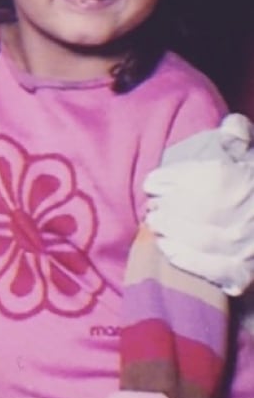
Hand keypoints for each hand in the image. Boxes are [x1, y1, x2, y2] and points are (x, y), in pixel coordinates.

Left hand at [145, 114, 253, 295]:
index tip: (152, 183)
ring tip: (156, 223)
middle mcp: (239, 213)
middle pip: (191, 209)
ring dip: (170, 230)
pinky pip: (207, 267)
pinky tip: (168, 248)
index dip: (166, 181)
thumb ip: (240, 137)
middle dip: (167, 206)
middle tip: (153, 205)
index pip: (195, 180)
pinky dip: (184, 258)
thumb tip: (229, 125)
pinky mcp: (241, 272)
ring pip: (197, 238)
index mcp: (237, 181)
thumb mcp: (253, 157)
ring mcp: (242, 246)